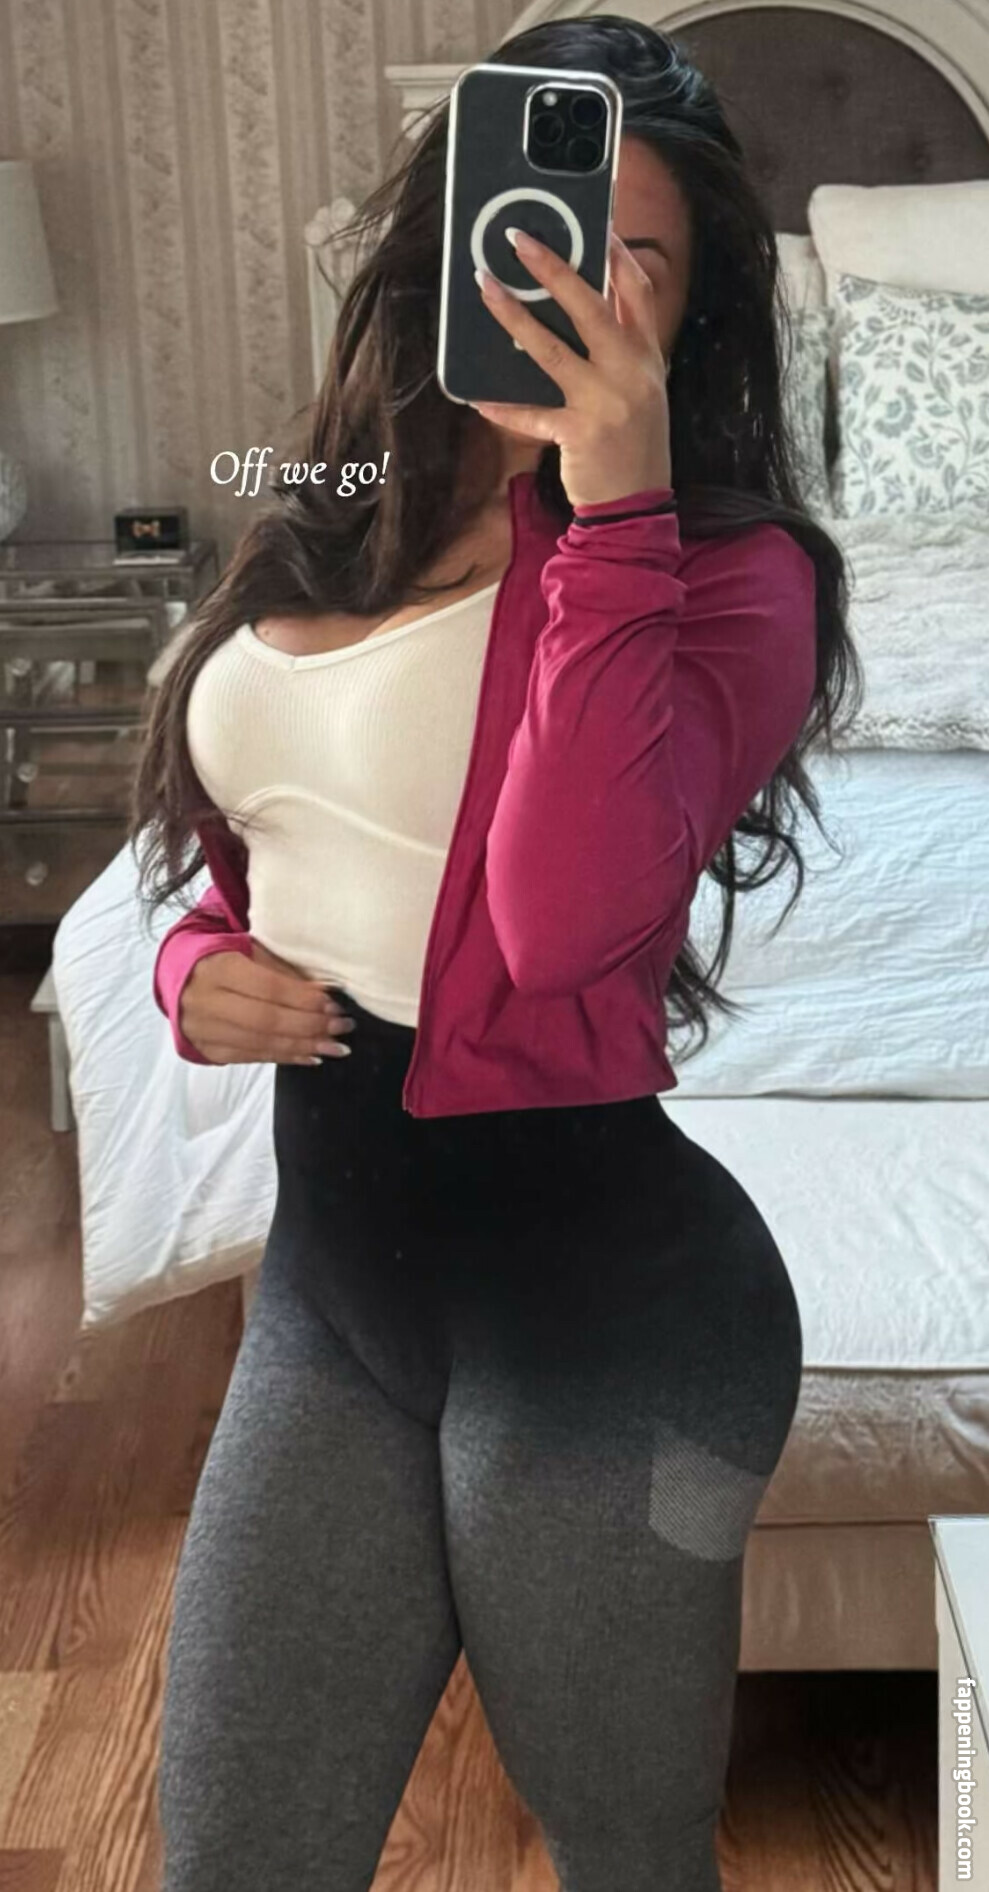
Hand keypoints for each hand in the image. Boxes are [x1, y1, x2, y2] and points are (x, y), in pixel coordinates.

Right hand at [179, 940, 356, 1064]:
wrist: (181, 977)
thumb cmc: (224, 957)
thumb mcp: (250, 951)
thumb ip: (284, 972)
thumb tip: (325, 994)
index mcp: (217, 969)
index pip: (268, 988)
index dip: (304, 1000)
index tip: (334, 1005)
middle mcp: (205, 1002)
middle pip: (265, 1021)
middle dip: (310, 1027)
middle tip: (342, 1028)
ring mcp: (203, 1031)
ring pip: (260, 1044)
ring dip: (304, 1047)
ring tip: (336, 1047)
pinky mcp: (207, 1050)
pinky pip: (252, 1057)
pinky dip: (285, 1057)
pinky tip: (311, 1055)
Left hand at [469, 228, 671, 507]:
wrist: (637, 508)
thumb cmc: (633, 445)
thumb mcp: (640, 391)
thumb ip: (618, 351)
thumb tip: (573, 312)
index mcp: (649, 358)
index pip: (639, 293)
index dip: (618, 255)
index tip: (597, 224)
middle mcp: (631, 374)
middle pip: (591, 307)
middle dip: (553, 268)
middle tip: (519, 240)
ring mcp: (606, 404)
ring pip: (552, 350)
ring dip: (514, 316)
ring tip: (484, 287)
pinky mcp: (579, 434)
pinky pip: (531, 413)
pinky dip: (503, 407)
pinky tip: (476, 398)